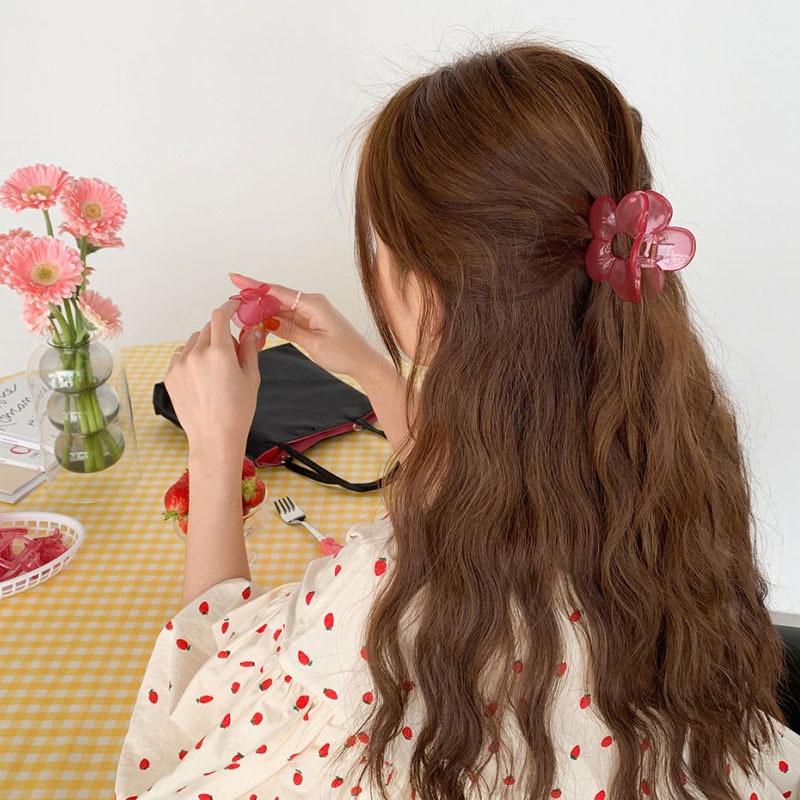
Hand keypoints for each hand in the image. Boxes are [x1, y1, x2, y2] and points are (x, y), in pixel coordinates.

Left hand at [165, 298, 261, 460]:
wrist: (215, 437)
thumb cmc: (237, 412)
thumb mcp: (252, 377)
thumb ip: (249, 348)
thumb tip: (250, 330)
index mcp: (220, 353)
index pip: (220, 316)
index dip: (228, 308)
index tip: (233, 307)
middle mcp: (197, 355)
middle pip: (208, 328)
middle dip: (221, 334)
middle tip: (231, 353)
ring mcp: (180, 365)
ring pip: (194, 341)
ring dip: (205, 345)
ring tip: (215, 369)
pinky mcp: (170, 375)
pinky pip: (181, 355)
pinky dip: (191, 357)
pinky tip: (202, 376)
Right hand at [229, 273, 382, 380]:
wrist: (363, 362)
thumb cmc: (345, 353)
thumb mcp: (314, 344)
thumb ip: (289, 330)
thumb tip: (266, 321)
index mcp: (313, 304)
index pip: (277, 291)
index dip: (254, 285)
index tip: (236, 279)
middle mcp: (311, 303)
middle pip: (276, 297)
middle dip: (254, 298)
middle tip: (233, 302)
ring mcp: (310, 311)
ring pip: (279, 308)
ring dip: (262, 311)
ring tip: (241, 315)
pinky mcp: (310, 320)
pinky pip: (286, 317)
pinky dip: (273, 320)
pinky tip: (259, 323)